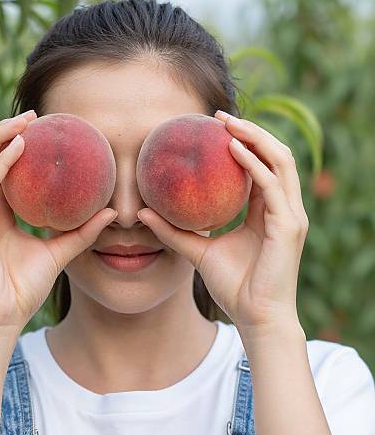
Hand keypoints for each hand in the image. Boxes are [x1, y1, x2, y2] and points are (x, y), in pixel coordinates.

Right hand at [0, 111, 117, 333]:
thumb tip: (111, 213)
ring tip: (25, 120)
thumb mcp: (58, 252)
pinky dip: (0, 162)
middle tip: (34, 115)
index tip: (40, 126)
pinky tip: (20, 146)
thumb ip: (81, 231)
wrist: (3, 319)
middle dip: (3, 130)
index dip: (12, 142)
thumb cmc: (23, 288)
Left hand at [137, 111, 308, 332]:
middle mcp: (283, 208)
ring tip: (227, 123)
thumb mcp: (198, 251)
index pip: (262, 166)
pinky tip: (232, 149)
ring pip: (280, 161)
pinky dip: (253, 163)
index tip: (214, 128)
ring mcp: (291, 216)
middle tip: (219, 116)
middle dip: (251, 131)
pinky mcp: (290, 226)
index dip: (244, 143)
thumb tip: (144, 213)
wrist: (255, 318)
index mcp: (268, 211)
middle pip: (275, 155)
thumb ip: (174, 231)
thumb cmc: (233, 286)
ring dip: (255, 137)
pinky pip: (271, 185)